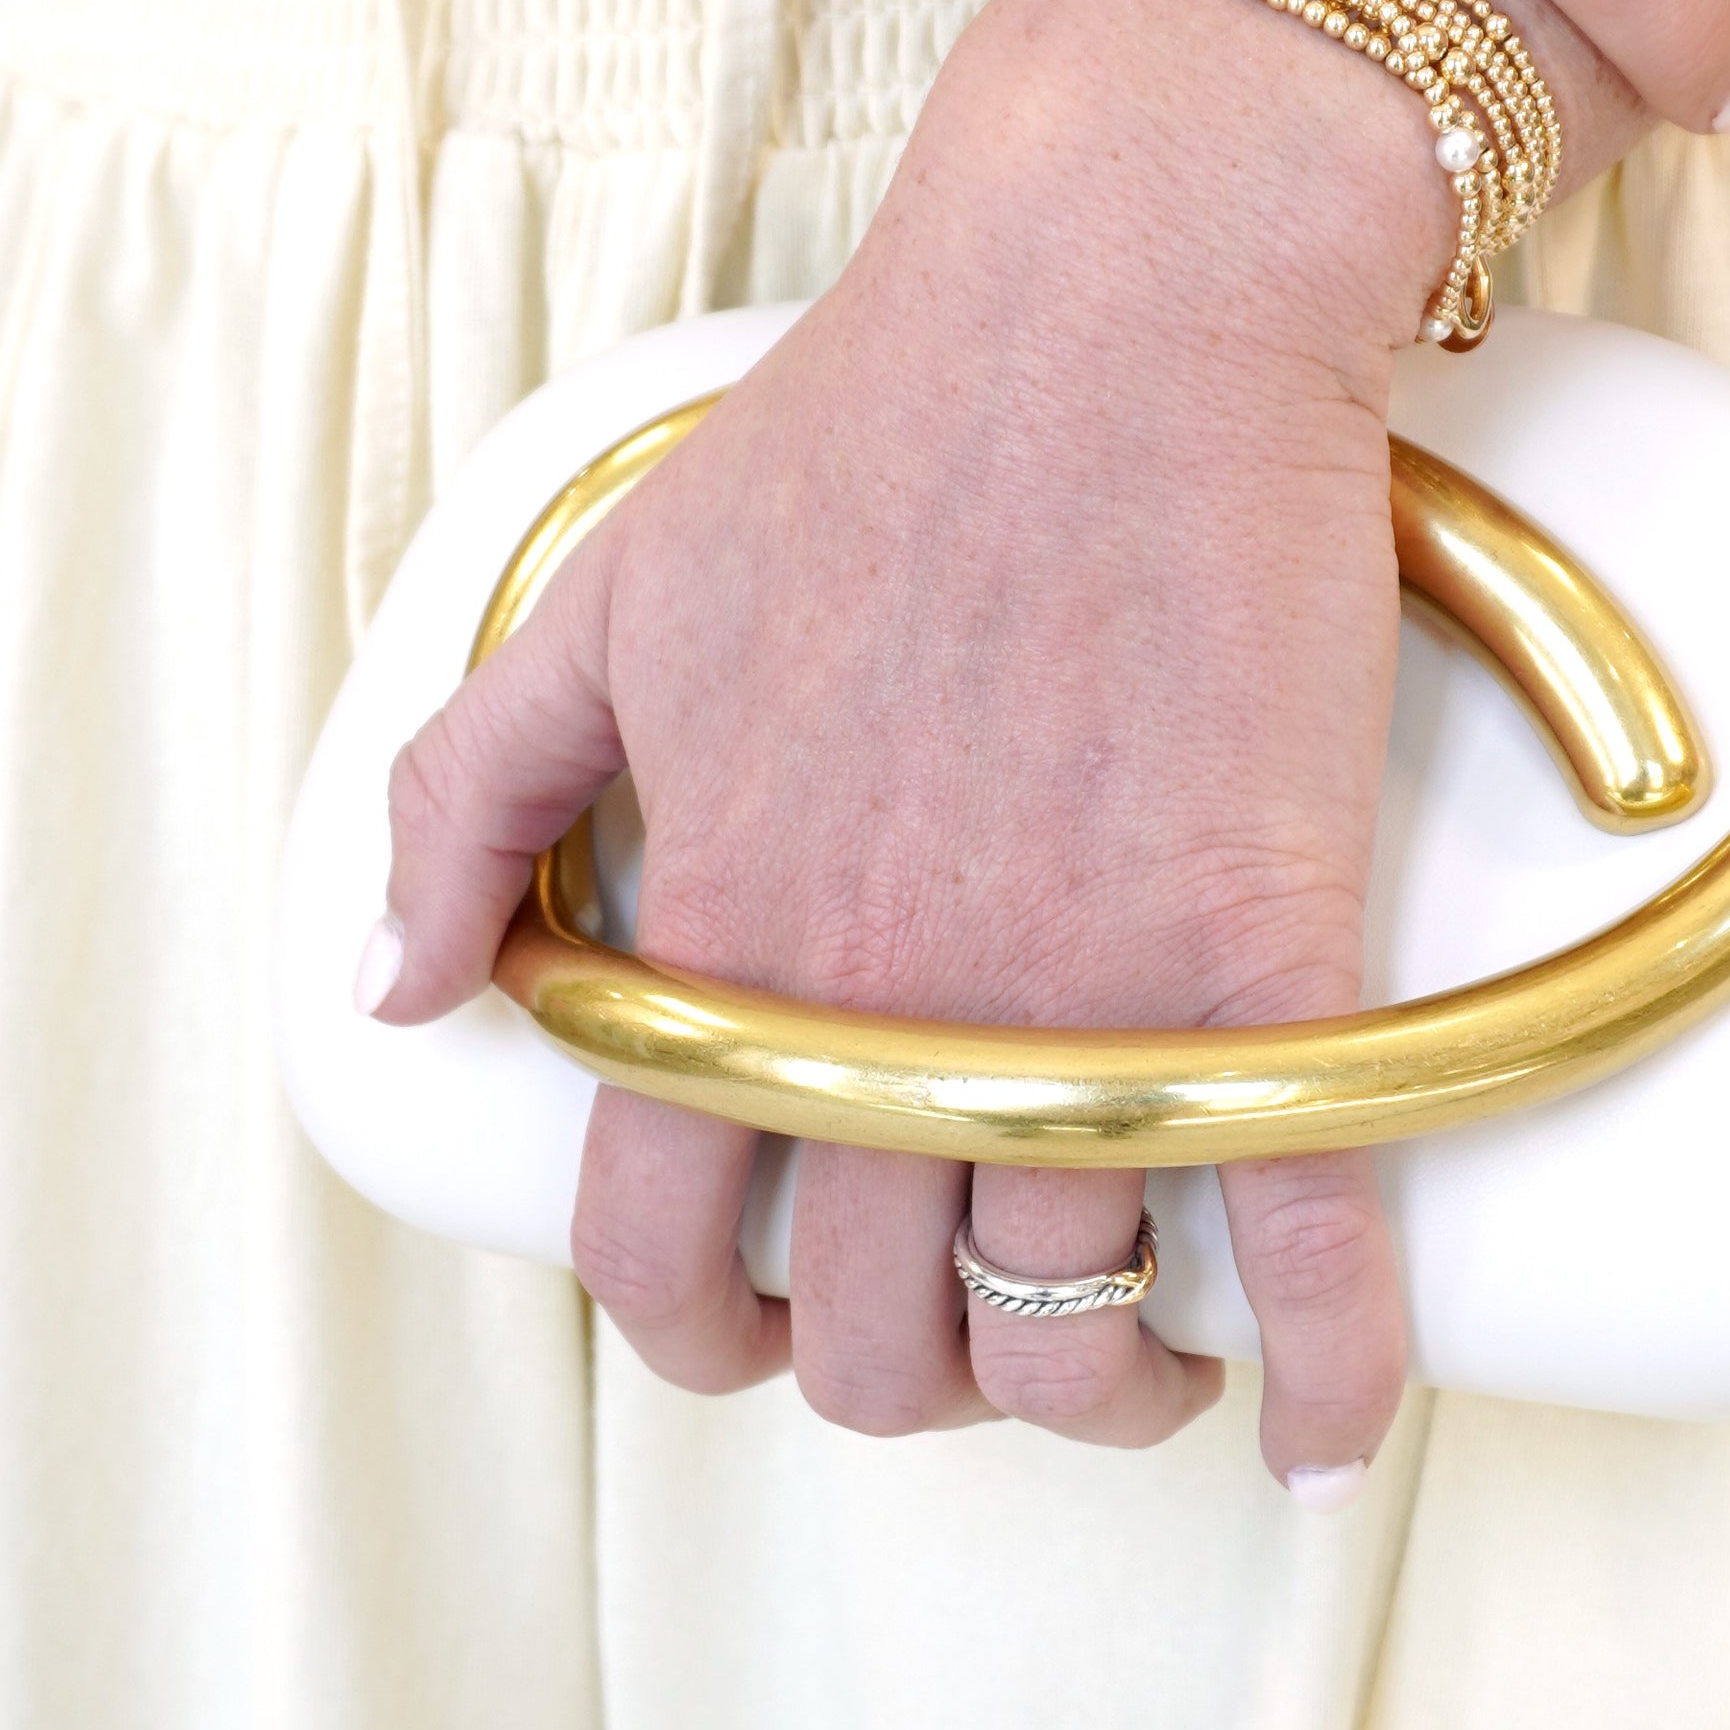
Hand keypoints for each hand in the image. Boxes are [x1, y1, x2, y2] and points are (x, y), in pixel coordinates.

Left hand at [359, 0, 1523, 1477]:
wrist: (1119, 298)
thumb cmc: (869, 423)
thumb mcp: (602, 597)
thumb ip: (463, 796)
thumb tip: (394, 983)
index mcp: (722, 944)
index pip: (659, 1258)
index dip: (703, 1338)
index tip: (770, 1330)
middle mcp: (882, 1020)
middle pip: (876, 1343)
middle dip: (911, 1381)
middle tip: (969, 1329)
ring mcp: (1078, 1011)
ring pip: (1068, 1336)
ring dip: (1094, 1394)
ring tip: (1128, 1354)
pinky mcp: (1260, 972)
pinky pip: (1310, 1250)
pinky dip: (1335, 1377)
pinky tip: (1331, 1432)